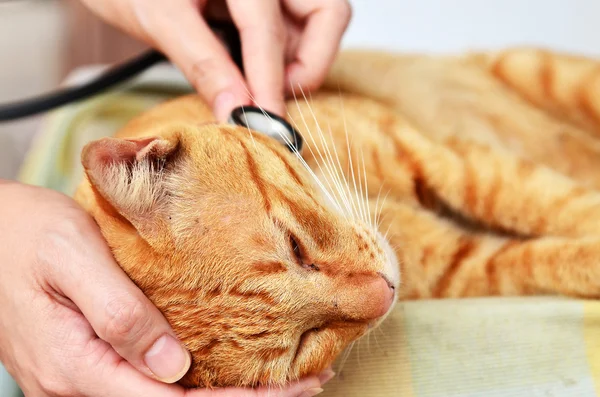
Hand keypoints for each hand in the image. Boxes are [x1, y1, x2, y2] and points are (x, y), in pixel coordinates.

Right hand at [0, 181, 327, 395]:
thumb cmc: (25, 235)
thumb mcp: (71, 258)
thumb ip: (119, 313)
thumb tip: (173, 367)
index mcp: (76, 366)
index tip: (294, 389)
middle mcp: (79, 387)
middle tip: (309, 385)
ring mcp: (83, 381)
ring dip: (226, 395)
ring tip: (285, 379)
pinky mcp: (91, 367)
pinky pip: (150, 386)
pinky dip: (199, 383)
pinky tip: (230, 369)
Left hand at [79, 0, 351, 120]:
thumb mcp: (159, 18)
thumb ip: (203, 63)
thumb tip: (237, 110)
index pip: (267, 29)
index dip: (270, 81)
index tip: (267, 123)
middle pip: (327, 13)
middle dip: (311, 62)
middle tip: (274, 94)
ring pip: (318, 24)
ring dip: (297, 62)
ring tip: (256, 84)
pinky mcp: (267, 1)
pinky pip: (296, 30)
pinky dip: (282, 57)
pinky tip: (251, 71)